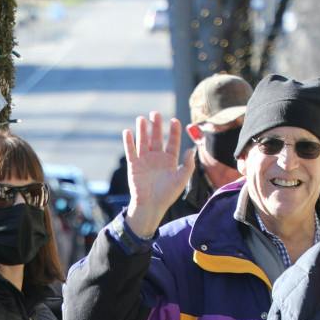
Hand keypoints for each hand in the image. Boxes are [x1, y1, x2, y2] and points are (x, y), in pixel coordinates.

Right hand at [122, 111, 197, 240]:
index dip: (173, 131)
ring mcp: (145, 161)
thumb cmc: (167, 195)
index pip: (172, 142)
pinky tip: (128, 132)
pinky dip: (128, 142)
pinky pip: (131, 151)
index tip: (174, 121)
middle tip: (155, 113)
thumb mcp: (181, 179)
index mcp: (170, 160)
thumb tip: (191, 150)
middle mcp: (157, 158)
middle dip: (156, 126)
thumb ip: (188, 165)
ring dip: (142, 130)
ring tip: (141, 119)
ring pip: (143, 141)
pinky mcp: (134, 165)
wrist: (151, 206)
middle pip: (157, 138)